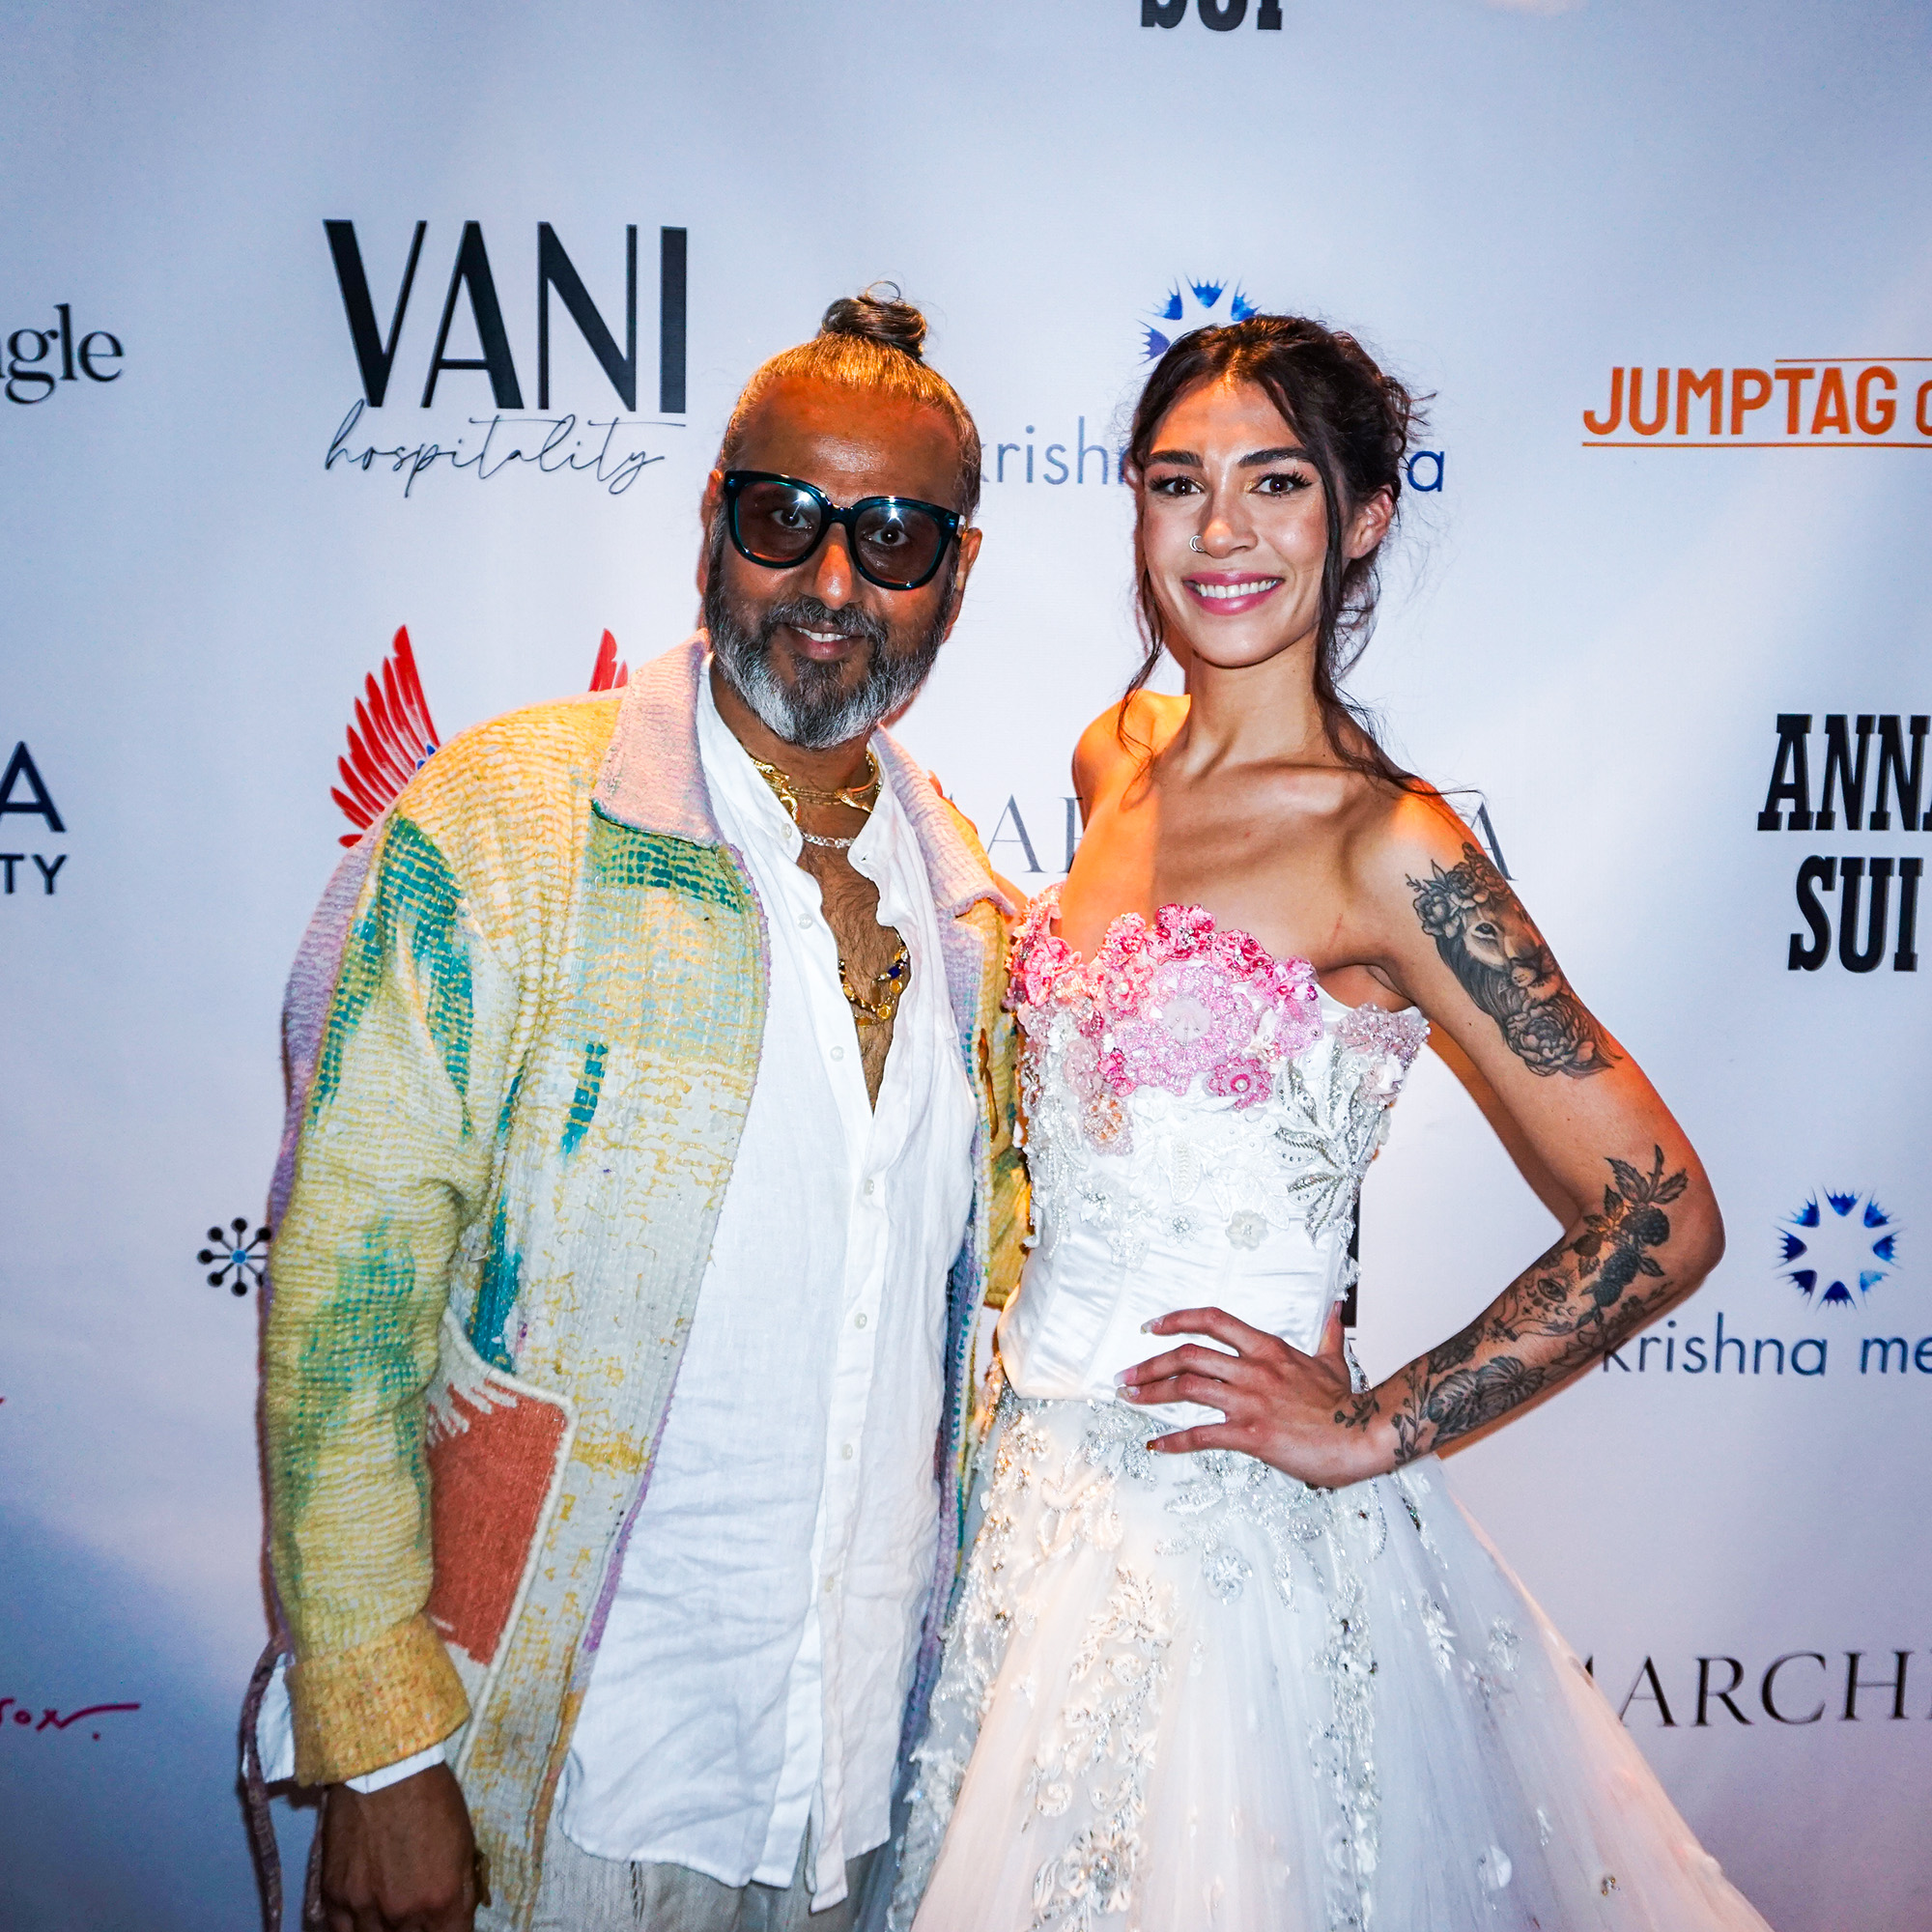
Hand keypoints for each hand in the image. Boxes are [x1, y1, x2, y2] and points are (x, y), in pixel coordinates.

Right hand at [320, 1762, 479, 1931]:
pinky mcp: (334, 1898)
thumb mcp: (464, 1844)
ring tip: (392, 1918)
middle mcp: (402, 1915)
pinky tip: (363, 1920)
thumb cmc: (432, 1798)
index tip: (445, 1925)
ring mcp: (364, 1910)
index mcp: (441, 1901)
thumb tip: (458, 1920)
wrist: (385, 1769)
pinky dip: (354, 1930)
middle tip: (417, 1913)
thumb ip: (462, 1892)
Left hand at [1117, 1304, 1391, 1486]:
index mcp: (1268, 1349)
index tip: (1151, 1327)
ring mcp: (1251, 1402)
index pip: (1212, 1321)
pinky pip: (1202, 1435)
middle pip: (1188, 1355)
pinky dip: (1173, 1440)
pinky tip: (1156, 1444)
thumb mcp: (1333, 1360)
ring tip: (1129, 1398)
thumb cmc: (1345, 1404)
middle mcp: (1254, 1370)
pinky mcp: (1251, 1435)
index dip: (1177, 1319)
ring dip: (1151, 1392)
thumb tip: (1337, 1308)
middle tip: (1126, 1374)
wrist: (1363, 1436)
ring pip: (1187, 1388)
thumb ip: (1328, 1332)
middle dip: (1149, 1363)